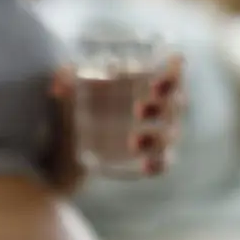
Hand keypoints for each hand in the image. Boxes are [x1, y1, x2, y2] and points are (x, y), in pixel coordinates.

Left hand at [46, 55, 186, 190]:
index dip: (172, 74)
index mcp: (142, 82)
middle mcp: (155, 107)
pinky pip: (164, 163)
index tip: (158, 77)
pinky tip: (144, 165)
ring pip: (170, 134)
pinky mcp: (147, 159)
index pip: (171, 74)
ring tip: (132, 142)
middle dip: (164, 104)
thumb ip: (65, 80)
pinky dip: (159, 164)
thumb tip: (62, 75)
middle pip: (177, 103)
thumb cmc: (73, 106)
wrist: (62, 147)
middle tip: (138, 109)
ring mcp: (154, 134)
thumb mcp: (67, 91)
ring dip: (156, 137)